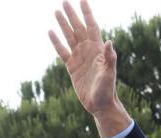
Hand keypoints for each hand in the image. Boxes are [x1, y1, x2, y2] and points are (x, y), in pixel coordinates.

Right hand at [49, 1, 130, 136]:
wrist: (100, 105)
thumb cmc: (108, 90)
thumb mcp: (109, 73)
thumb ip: (110, 58)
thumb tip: (109, 41)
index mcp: (98, 50)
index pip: (91, 26)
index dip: (87, 13)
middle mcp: (88, 50)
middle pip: (78, 28)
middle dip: (72, 14)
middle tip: (64, 1)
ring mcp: (79, 58)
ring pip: (69, 36)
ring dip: (63, 24)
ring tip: (57, 11)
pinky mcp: (72, 67)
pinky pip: (62, 51)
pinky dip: (56, 42)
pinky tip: (50, 32)